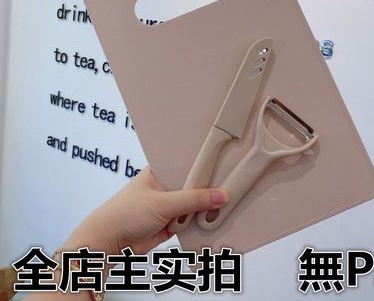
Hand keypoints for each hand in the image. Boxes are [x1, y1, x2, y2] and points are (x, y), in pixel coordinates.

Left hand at [62, 166, 228, 255]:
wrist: (108, 242)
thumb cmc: (124, 213)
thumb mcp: (163, 202)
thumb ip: (194, 199)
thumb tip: (220, 195)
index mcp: (161, 171)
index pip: (189, 166)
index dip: (206, 169)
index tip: (226, 171)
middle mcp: (165, 187)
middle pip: (194, 187)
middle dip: (208, 192)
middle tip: (230, 190)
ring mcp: (168, 205)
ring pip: (193, 206)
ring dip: (204, 210)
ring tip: (224, 207)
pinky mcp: (170, 223)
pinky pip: (190, 222)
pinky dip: (198, 224)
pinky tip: (212, 222)